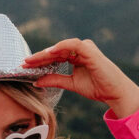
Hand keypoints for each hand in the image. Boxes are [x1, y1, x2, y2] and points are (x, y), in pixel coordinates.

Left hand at [24, 38, 138, 118]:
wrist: (114, 93)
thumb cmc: (97, 87)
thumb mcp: (71, 84)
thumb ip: (55, 80)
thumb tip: (37, 81)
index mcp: (76, 56)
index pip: (54, 57)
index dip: (39, 61)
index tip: (25, 67)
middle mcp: (80, 50)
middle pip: (55, 51)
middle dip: (38, 57)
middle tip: (23, 63)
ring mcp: (85, 48)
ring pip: (61, 47)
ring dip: (45, 53)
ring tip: (32, 60)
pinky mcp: (90, 50)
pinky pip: (72, 45)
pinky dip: (60, 47)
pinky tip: (48, 53)